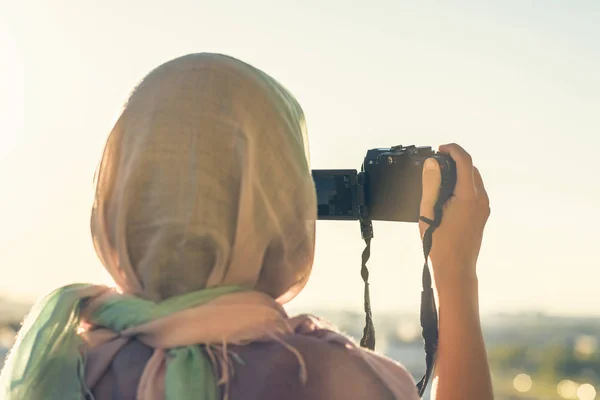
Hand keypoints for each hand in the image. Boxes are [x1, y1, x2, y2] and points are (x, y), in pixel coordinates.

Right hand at [419, 143, 489, 286]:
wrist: (456, 268)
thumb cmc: (440, 244)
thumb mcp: (428, 211)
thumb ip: (431, 184)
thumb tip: (432, 163)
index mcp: (468, 196)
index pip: (465, 161)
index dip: (452, 150)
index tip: (439, 149)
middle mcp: (480, 199)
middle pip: (471, 168)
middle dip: (454, 160)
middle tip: (435, 163)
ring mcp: (483, 208)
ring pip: (473, 179)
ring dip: (458, 173)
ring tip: (438, 178)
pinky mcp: (482, 214)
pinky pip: (474, 191)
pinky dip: (461, 185)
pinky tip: (446, 194)